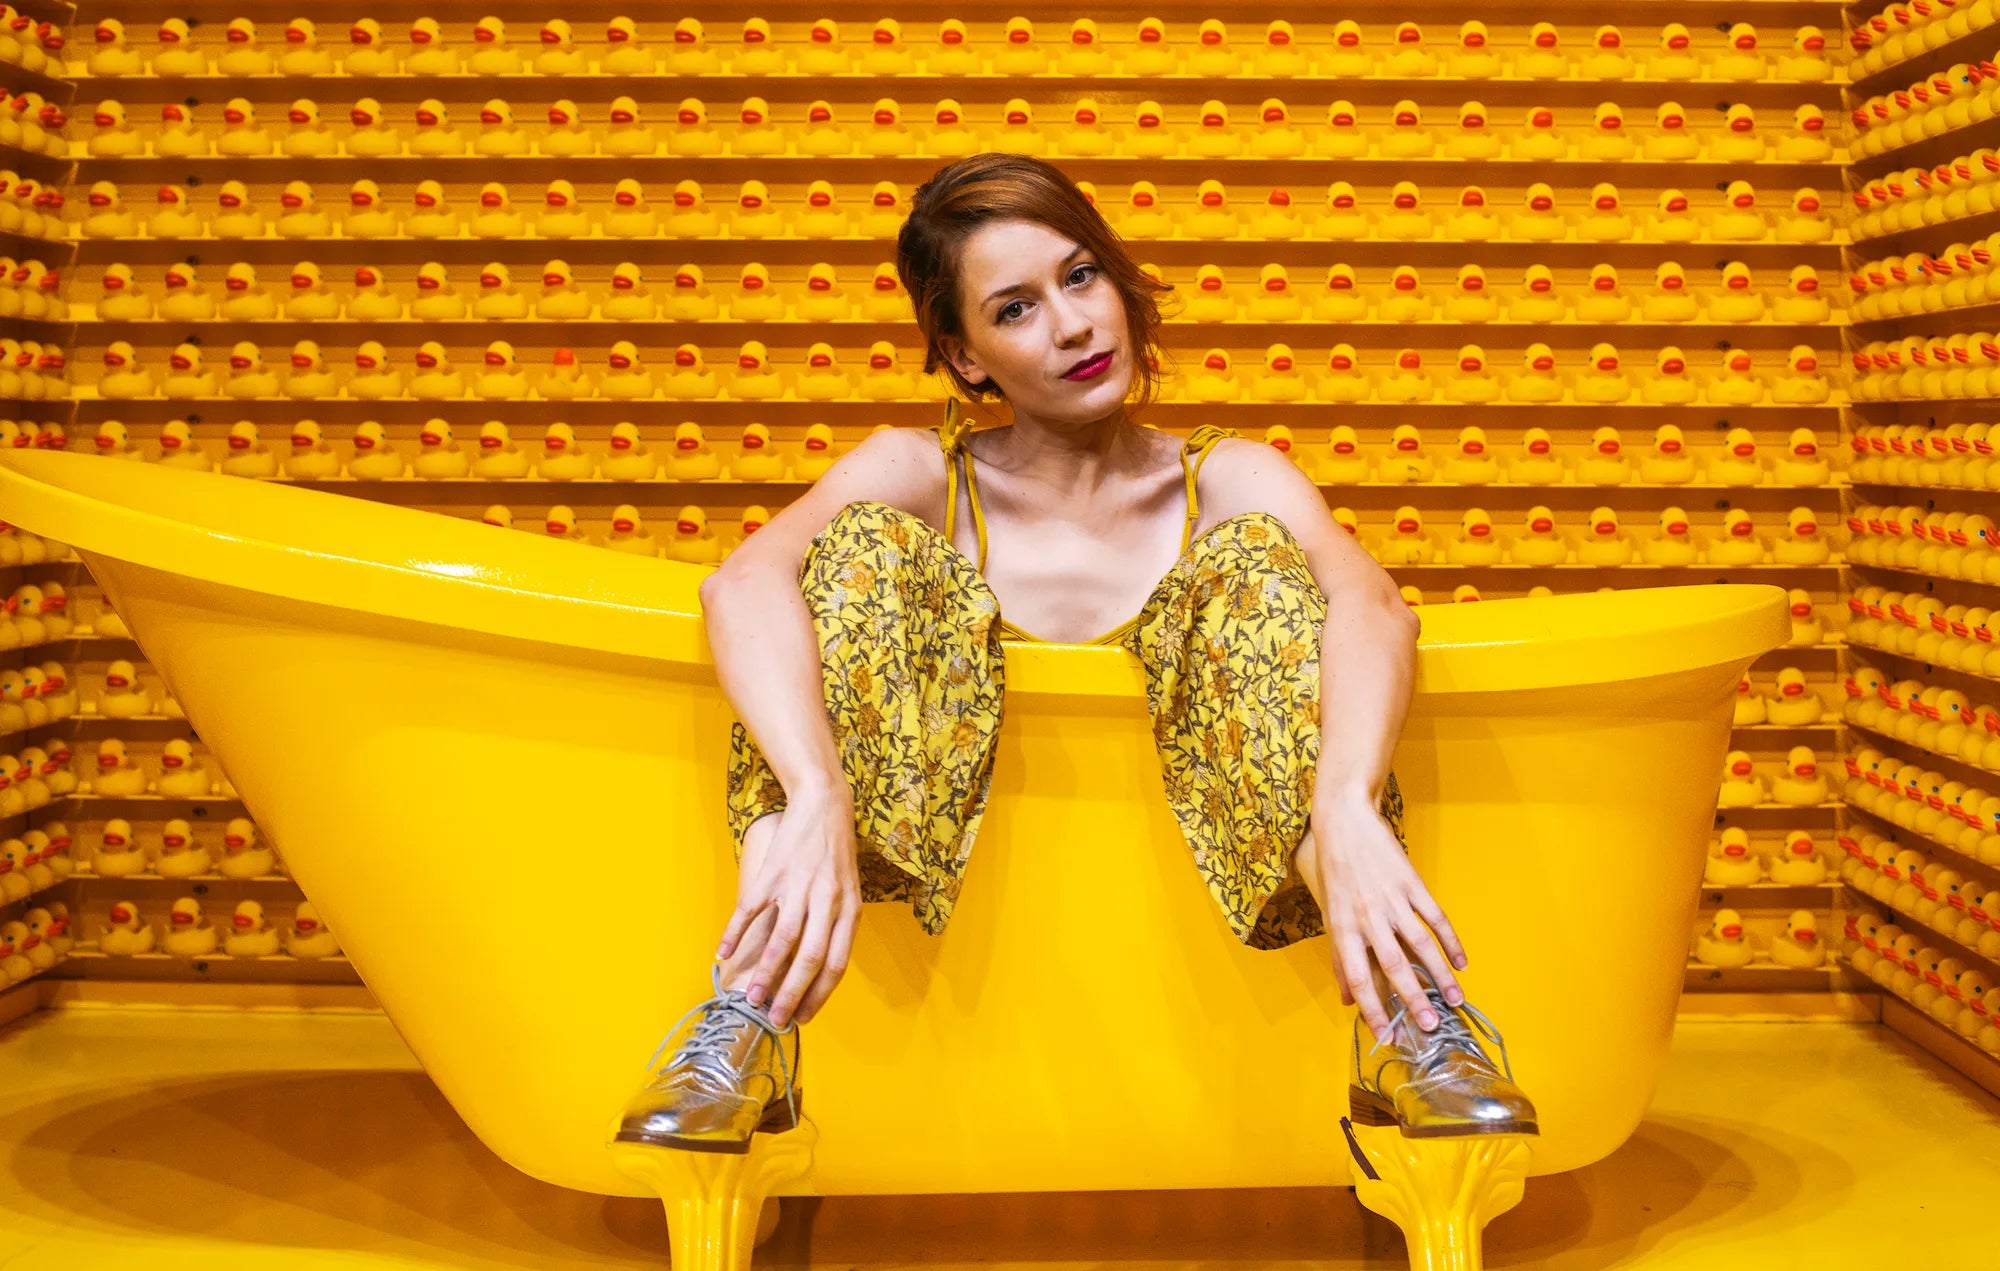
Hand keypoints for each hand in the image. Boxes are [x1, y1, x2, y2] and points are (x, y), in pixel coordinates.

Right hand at [714, 786, 860, 1028]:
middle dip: (791, 994)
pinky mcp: (772, 873)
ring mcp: (798, 886)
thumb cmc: (837, 852)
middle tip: (774, 1018)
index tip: (803, 1018)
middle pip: (810, 958)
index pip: (836, 963)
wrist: (824, 803)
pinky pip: (751, 911)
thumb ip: (838, 925)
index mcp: (849, 910)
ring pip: (782, 939)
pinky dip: (736, 934)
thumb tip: (820, 969)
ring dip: (764, 972)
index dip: (819, 994)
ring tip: (749, 996)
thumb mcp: (850, 890)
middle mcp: (826, 901)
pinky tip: (724, 954)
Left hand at [1296, 793, 1467, 1037]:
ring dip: (1440, 974)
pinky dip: (1451, 941)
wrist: (1345, 821)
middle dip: (1413, 999)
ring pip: (1421, 944)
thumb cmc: (1334, 870)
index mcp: (1343, 927)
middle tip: (1431, 1027)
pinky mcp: (1412, 883)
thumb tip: (1344, 999)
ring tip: (1455, 1000)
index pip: (1357, 976)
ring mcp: (1392, 899)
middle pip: (1393, 965)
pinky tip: (1462, 962)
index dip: (1372, 1007)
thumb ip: (1338, 957)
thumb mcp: (1328, 913)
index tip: (1387, 1034)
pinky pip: (1436, 917)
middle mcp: (1367, 916)